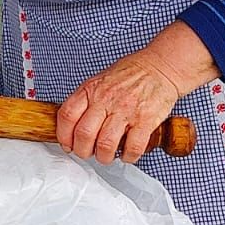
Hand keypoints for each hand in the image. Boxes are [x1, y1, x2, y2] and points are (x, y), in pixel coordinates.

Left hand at [55, 22, 217, 163]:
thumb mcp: (100, 80)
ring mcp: (126, 110)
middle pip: (84, 134)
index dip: (63, 135)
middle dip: (82, 151)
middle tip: (86, 153)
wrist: (160, 67)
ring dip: (103, 157)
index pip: (67, 115)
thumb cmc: (130, 74)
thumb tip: (70, 126)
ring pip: (106, 144)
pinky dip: (128, 157)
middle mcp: (106, 99)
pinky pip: (133, 147)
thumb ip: (86, 100)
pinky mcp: (146, 120)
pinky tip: (127, 154)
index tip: (67, 144)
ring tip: (106, 156)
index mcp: (91, 89)